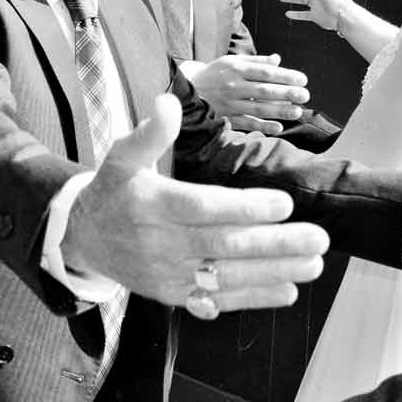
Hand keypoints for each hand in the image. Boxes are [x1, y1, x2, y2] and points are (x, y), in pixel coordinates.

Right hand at [60, 93, 330, 316]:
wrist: (83, 238)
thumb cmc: (114, 190)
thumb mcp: (122, 155)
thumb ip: (150, 132)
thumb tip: (167, 101)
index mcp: (152, 204)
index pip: (203, 207)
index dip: (245, 208)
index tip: (285, 203)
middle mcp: (160, 244)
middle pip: (224, 245)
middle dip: (275, 244)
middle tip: (318, 238)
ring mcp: (167, 275)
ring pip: (227, 277)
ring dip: (274, 273)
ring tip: (314, 264)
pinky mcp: (173, 296)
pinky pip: (216, 300)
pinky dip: (252, 299)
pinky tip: (287, 290)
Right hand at [189, 53, 308, 132]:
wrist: (186, 90)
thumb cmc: (214, 74)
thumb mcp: (231, 61)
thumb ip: (255, 61)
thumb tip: (278, 60)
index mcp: (235, 68)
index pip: (265, 72)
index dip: (285, 76)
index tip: (303, 80)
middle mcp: (232, 85)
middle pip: (264, 90)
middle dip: (287, 93)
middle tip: (306, 96)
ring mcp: (228, 103)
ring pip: (257, 108)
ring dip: (278, 111)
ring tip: (297, 112)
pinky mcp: (224, 117)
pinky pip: (245, 123)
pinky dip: (261, 126)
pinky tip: (278, 127)